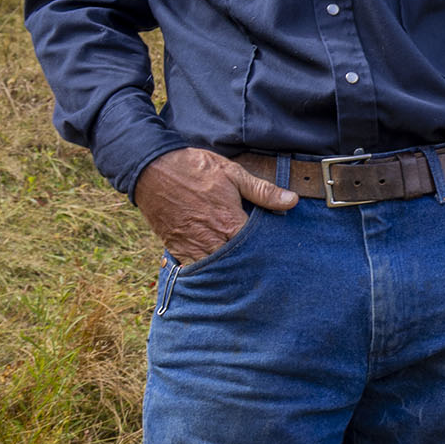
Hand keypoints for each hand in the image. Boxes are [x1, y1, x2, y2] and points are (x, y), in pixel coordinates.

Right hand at [133, 147, 296, 262]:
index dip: (266, 253)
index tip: (277, 257)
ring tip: (242, 275)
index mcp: (229, 223)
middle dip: (248, 268)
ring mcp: (192, 247)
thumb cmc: (194, 168)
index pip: (256, 249)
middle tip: (263, 273)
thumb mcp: (233, 173)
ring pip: (215, 271)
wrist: (151, 168)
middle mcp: (211, 240)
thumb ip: (263, 191)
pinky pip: (194, 269)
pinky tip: (215, 271)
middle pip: (237, 265)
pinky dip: (205, 271)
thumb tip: (292, 201)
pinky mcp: (176, 248)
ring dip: (227, 272)